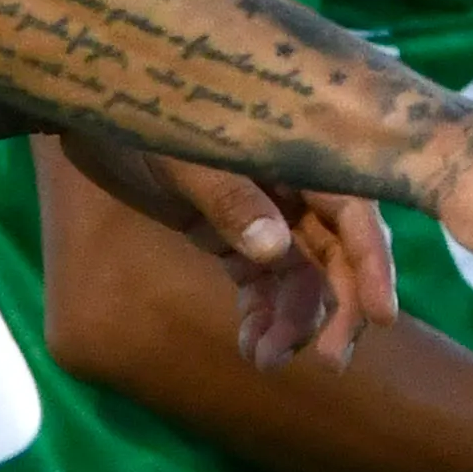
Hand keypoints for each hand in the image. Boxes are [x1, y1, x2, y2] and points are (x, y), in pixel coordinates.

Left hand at [60, 136, 397, 368]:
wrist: (91, 108)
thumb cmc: (140, 113)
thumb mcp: (180, 153)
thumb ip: (228, 197)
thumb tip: (275, 250)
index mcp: (298, 152)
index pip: (354, 211)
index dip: (372, 263)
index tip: (381, 316)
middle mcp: (295, 183)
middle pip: (337, 253)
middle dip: (338, 309)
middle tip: (331, 363)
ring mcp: (268, 210)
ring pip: (301, 277)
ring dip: (293, 323)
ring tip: (265, 362)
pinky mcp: (236, 232)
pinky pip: (263, 283)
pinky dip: (261, 317)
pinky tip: (249, 348)